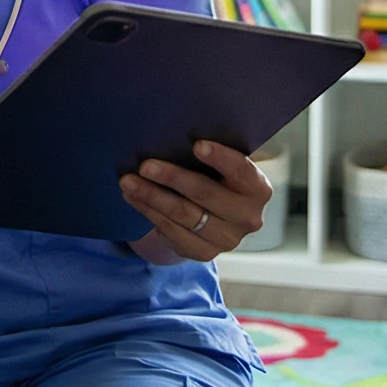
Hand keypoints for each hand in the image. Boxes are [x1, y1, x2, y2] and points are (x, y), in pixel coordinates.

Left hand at [121, 141, 268, 263]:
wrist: (214, 216)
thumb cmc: (216, 177)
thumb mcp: (222, 165)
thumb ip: (210, 154)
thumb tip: (173, 133)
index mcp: (258, 189)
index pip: (241, 171)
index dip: (221, 158)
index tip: (197, 145)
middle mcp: (248, 217)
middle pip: (206, 194)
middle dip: (173, 178)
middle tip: (145, 165)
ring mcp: (227, 239)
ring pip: (184, 215)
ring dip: (152, 196)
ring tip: (128, 182)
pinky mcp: (205, 253)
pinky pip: (172, 232)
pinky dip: (149, 212)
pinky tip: (133, 198)